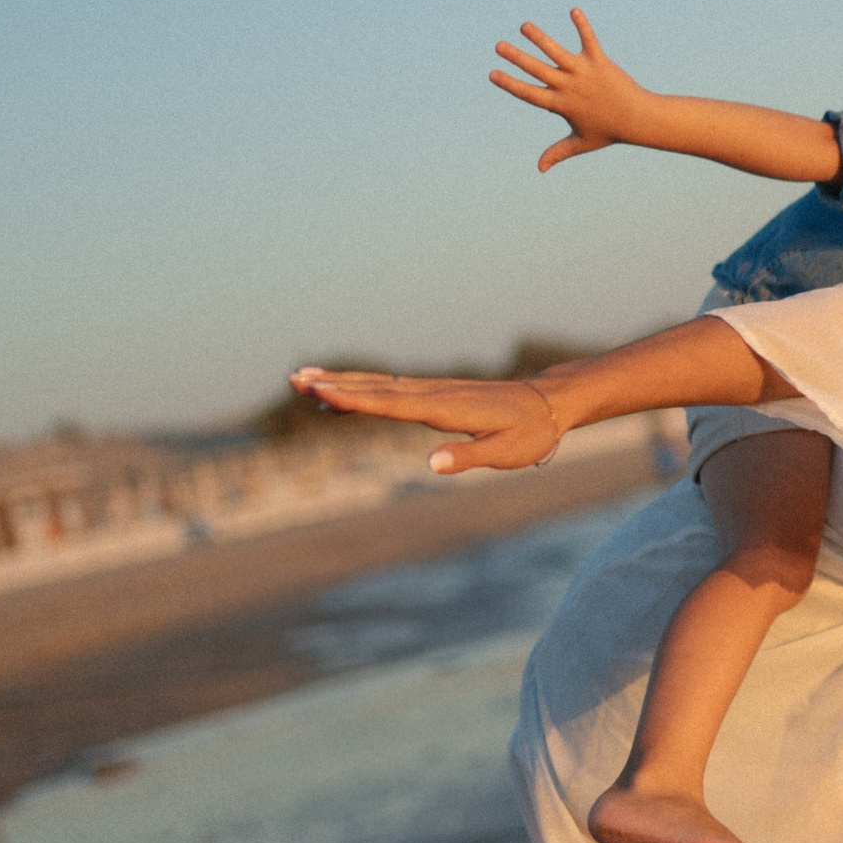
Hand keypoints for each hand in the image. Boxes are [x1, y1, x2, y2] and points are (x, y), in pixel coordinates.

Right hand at [290, 368, 561, 473]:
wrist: (549, 403)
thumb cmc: (530, 433)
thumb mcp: (506, 453)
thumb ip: (469, 457)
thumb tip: (431, 464)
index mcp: (446, 408)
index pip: (392, 404)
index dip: (355, 400)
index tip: (322, 392)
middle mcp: (434, 393)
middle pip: (375, 388)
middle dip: (333, 384)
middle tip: (293, 377)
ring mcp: (434, 390)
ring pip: (379, 385)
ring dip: (341, 381)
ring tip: (303, 379)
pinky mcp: (436, 393)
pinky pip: (392, 389)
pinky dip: (363, 388)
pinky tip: (343, 392)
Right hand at [490, 11, 645, 170]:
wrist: (637, 119)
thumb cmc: (608, 131)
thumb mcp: (580, 142)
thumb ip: (558, 152)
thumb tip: (540, 168)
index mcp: (560, 104)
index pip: (529, 93)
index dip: (510, 84)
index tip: (492, 74)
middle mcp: (568, 86)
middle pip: (537, 70)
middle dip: (516, 57)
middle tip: (498, 45)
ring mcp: (584, 72)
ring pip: (557, 52)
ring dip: (540, 38)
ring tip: (524, 25)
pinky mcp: (600, 61)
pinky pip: (589, 40)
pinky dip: (582, 25)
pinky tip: (574, 10)